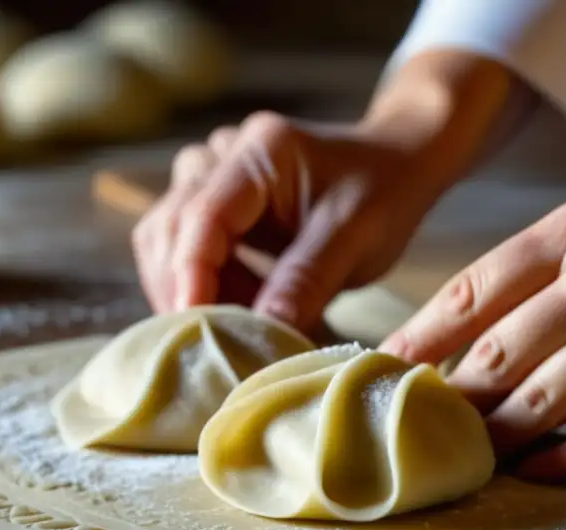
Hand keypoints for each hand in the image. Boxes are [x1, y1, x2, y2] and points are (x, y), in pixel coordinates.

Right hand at [131, 51, 528, 331]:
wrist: (399, 165)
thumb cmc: (384, 193)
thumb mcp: (355, 237)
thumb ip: (307, 280)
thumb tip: (264, 332)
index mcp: (260, 152)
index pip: (202, 216)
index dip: (191, 276)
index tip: (194, 329)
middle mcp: (224, 157)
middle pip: (169, 226)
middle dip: (182, 289)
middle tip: (210, 342)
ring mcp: (215, 179)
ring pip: (166, 239)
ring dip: (189, 290)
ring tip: (235, 325)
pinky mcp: (218, 208)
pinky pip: (186, 250)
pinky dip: (204, 287)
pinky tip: (241, 310)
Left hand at [381, 194, 565, 478]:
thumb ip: (539, 274)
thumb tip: (466, 335)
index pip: (469, 294)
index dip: (417, 342)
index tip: (381, 374)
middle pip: (494, 355)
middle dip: (451, 402)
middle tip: (415, 433)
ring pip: (540, 400)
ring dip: (499, 439)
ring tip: (471, 460)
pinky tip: (540, 473)